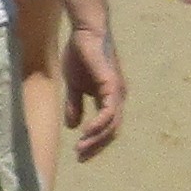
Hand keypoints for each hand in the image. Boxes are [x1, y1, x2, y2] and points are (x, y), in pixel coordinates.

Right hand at [62, 21, 127, 157]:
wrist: (85, 33)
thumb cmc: (81, 55)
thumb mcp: (74, 85)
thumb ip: (74, 105)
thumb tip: (73, 126)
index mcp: (109, 99)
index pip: (107, 128)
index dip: (95, 142)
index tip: (80, 154)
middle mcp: (117, 99)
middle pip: (112, 131)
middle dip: (96, 146)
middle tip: (81, 157)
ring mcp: (117, 93)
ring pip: (112, 125)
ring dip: (97, 139)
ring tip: (81, 148)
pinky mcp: (112, 86)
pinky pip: (109, 112)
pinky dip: (100, 124)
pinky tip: (87, 132)